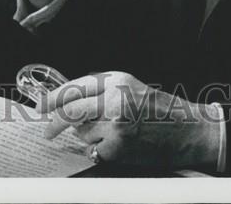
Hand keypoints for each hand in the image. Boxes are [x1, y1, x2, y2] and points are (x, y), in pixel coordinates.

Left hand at [41, 72, 221, 167]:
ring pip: (82, 132)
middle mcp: (114, 100)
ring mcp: (115, 125)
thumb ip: (101, 90)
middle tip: (47, 130)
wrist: (188, 131)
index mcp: (116, 80)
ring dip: (88, 135)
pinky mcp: (118, 147)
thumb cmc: (161, 109)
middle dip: (55, 122)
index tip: (41, 105)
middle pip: (71, 111)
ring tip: (113, 132)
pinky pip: (95, 149)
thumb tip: (70, 101)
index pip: (75, 87)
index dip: (54, 97)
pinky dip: (101, 149)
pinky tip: (120, 144)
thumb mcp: (130, 86)